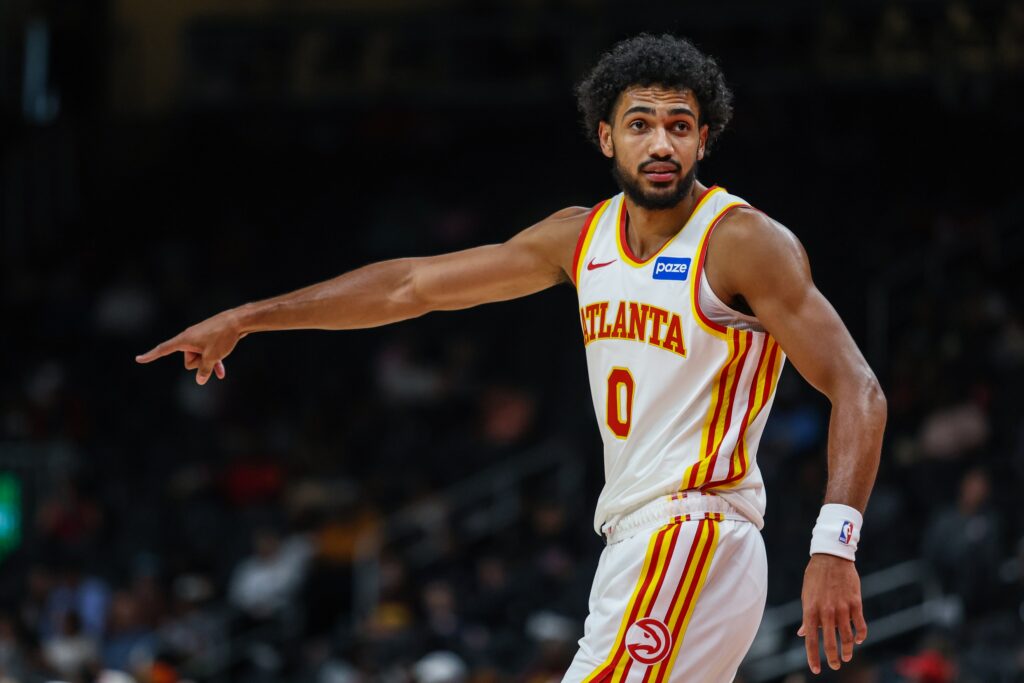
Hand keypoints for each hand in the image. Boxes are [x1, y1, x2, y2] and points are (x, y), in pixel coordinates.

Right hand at [135, 308, 247, 384]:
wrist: (238, 321)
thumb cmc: (222, 337)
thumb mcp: (212, 357)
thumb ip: (204, 370)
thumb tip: (200, 381)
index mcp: (184, 340)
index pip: (163, 349)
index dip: (150, 356)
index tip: (138, 359)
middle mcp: (189, 338)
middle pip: (188, 360)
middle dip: (199, 362)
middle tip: (210, 353)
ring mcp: (199, 338)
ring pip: (200, 358)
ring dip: (209, 360)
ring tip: (220, 354)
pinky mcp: (209, 339)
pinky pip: (208, 354)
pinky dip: (214, 361)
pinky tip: (221, 373)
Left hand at [797, 553, 866, 673]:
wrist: (831, 557)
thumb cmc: (815, 577)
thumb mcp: (806, 595)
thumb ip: (808, 617)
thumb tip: (803, 634)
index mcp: (810, 610)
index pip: (811, 640)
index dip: (813, 657)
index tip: (816, 670)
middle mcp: (826, 612)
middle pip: (830, 642)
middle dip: (833, 658)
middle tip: (835, 666)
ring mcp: (842, 608)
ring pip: (847, 637)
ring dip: (848, 650)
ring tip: (847, 656)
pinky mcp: (855, 603)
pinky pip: (860, 625)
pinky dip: (860, 636)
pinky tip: (859, 640)